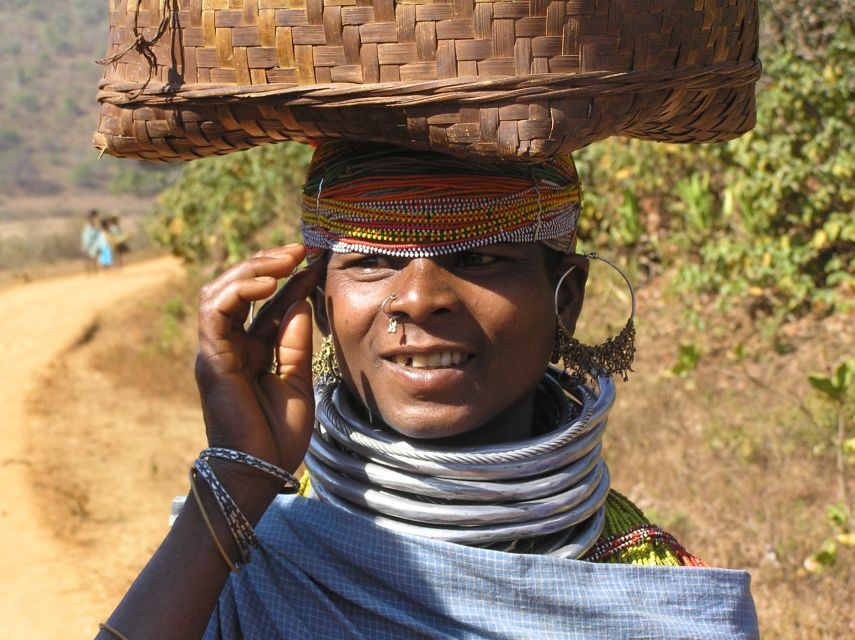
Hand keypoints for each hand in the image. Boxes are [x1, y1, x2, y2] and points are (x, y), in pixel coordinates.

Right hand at [194, 245, 321, 478]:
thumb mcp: (297, 380)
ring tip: (285, 259)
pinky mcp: (211, 359)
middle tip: (300, 250)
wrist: (260, 471)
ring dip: (252, 269)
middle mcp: (229, 345)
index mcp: (251, 350)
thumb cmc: (278, 435)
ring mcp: (216, 350)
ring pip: (221, 292)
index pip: (266, 302)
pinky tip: (268, 283)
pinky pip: (216, 313)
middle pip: (239, 289)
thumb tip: (299, 299)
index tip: (315, 259)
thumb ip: (295, 341)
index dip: (289, 278)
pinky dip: (239, 291)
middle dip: (268, 264)